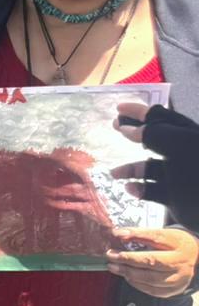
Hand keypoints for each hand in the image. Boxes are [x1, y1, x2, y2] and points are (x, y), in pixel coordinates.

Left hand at [106, 228, 198, 298]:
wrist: (195, 259)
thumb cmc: (174, 245)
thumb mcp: (162, 235)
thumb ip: (141, 234)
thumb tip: (118, 233)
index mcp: (178, 244)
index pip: (156, 238)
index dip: (135, 236)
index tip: (117, 234)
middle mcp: (180, 262)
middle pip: (152, 262)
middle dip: (128, 260)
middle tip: (111, 256)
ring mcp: (179, 278)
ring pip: (151, 279)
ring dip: (129, 273)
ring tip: (115, 268)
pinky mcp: (174, 290)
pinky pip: (153, 290)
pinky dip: (137, 284)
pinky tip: (128, 277)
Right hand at [114, 102, 198, 230]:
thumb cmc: (198, 172)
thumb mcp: (180, 144)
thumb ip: (155, 134)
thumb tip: (130, 129)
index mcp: (190, 137)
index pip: (164, 118)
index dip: (141, 111)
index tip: (118, 108)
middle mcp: (185, 153)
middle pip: (155, 139)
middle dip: (133, 133)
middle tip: (114, 126)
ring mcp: (180, 176)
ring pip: (150, 167)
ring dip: (131, 169)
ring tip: (114, 173)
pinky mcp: (175, 197)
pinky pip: (153, 190)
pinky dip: (140, 189)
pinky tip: (130, 189)